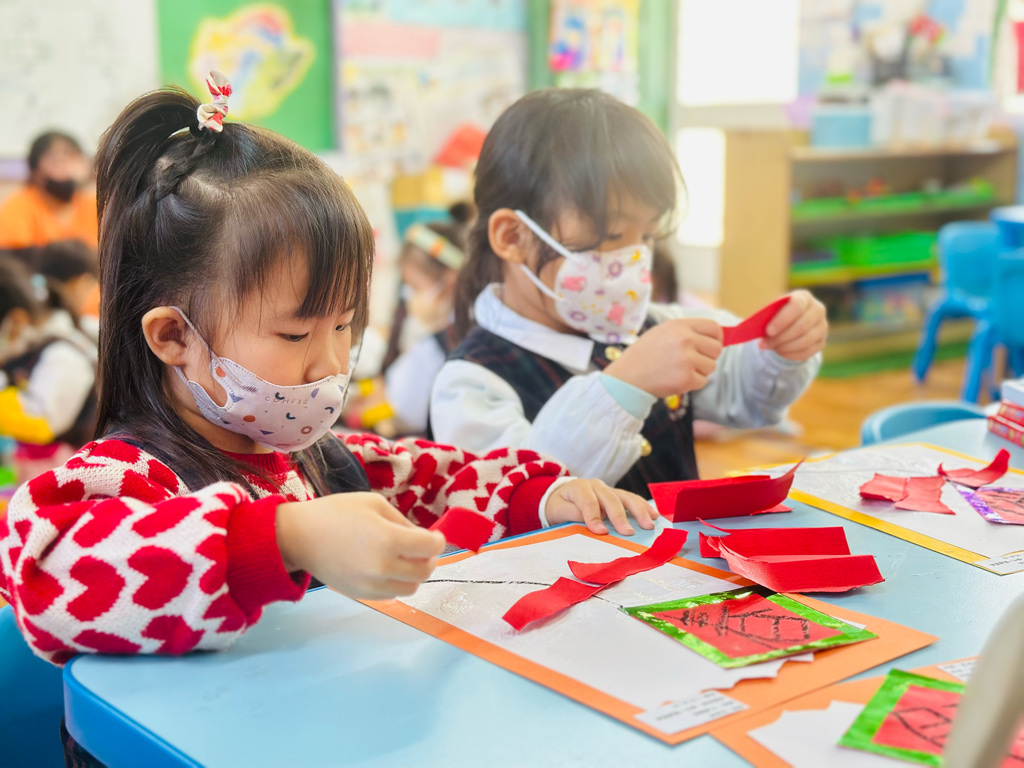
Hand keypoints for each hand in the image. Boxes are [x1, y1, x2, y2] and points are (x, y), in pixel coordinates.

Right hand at [276, 492, 445, 599]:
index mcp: (389, 540)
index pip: (431, 548)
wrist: (300, 536)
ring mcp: (372, 585)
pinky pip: (393, 595)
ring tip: (405, 559)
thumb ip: (403, 522)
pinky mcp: (361, 595)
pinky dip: (398, 582)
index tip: (434, 536)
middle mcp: (383, 567)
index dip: (438, 540)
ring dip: (415, 573)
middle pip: (425, 571)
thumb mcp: (375, 504)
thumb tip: (421, 538)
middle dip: (429, 558)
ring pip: (411, 587)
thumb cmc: (336, 513)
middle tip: (422, 548)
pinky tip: (388, 568)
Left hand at [544, 478, 658, 535]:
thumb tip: (591, 522)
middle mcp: (596, 485)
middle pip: (610, 499)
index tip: (601, 532)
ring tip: (649, 525)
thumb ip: (571, 514)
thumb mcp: (558, 510)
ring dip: (638, 511)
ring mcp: (609, 489)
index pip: (588, 502)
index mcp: (579, 487)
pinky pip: (632, 499)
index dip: (594, 517)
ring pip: (625, 497)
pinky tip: (654, 516)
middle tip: (628, 532)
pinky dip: (644, 507)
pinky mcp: (617, 495)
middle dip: (619, 516)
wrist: (562, 496)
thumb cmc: (560, 506)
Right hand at [605, 318, 722, 398]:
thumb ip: (688, 331)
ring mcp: (686, 359)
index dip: (716, 338)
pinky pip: (703, 381)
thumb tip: (719, 337)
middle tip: (691, 361)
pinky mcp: (686, 378)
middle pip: (716, 348)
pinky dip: (692, 383)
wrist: (627, 377)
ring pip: (711, 366)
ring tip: (679, 370)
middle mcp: (685, 339)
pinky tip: (675, 379)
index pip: (714, 328)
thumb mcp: (663, 332)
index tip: (711, 345)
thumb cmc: (645, 355)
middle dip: (708, 356)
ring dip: (699, 371)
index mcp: (679, 325)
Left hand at [761, 290, 827, 360]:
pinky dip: (790, 354)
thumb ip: (765, 317)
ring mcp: (822, 326)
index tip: (768, 331)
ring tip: (770, 347)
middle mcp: (817, 310)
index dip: (782, 320)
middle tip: (764, 344)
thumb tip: (752, 328)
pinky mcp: (821, 342)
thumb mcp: (770, 311)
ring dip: (784, 347)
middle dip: (780, 337)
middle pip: (802, 326)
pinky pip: (807, 352)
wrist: (789, 323)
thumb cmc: (777, 314)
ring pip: (805, 341)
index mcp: (804, 297)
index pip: (797, 306)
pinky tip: (779, 352)